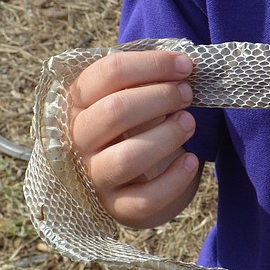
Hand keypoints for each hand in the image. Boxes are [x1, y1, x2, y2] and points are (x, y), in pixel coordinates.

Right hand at [69, 49, 201, 227]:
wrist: (138, 180)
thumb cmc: (138, 127)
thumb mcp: (135, 98)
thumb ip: (149, 80)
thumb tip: (183, 62)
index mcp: (79, 103)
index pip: (107, 73)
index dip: (151, 64)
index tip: (185, 65)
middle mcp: (78, 140)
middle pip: (114, 111)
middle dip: (160, 97)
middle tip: (187, 94)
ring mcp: (95, 176)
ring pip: (127, 158)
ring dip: (167, 136)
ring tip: (190, 123)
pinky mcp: (117, 207)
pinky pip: (145, 199)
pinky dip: (174, 180)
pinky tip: (191, 161)